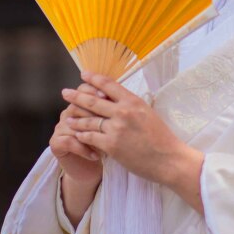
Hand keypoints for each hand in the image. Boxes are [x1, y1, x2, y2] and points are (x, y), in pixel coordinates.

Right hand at [49, 80, 106, 186]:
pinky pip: (69, 141)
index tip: (107, 96)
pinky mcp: (56, 143)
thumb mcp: (113, 126)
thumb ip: (114, 110)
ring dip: (89, 132)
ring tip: (104, 141)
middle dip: (91, 109)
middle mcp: (68, 113)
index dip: (94, 90)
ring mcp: (60, 127)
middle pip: (76, 103)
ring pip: (72, 123)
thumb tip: (126, 97)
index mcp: (81, 104)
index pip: (85, 89)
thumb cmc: (106, 145)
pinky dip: (83, 148)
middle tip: (105, 115)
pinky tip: (96, 156)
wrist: (92, 170)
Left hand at [61, 70, 188, 186]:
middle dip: (76, 96)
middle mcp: (123, 111)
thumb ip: (131, 105)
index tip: (83, 74)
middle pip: (93, 100)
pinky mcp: (111, 145)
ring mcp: (116, 128)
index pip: (108, 84)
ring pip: (89, 120)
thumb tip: (118, 98)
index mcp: (133, 101)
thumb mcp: (148, 112)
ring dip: (76, 118)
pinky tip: (76, 134)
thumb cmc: (161, 137)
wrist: (168, 158)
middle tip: (65, 92)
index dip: (93, 78)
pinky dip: (82, 135)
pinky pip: (91, 137)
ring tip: (68, 116)